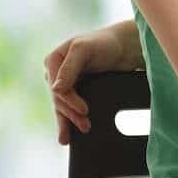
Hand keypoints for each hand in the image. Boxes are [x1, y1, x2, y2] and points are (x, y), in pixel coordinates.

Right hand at [43, 22, 136, 144]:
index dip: (70, 102)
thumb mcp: (84, 49)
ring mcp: (67, 82)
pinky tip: (69, 135)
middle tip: (86, 126)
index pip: (58, 88)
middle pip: (60, 100)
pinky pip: (71, 107)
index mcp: (54, 60)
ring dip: (70, 121)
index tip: (85, 111)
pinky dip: (70, 120)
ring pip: (63, 106)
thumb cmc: (104, 42)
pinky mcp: (78, 89)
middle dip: (71, 115)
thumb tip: (55, 89)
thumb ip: (69, 67)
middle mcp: (57, 73)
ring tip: (77, 134)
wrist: (124, 45)